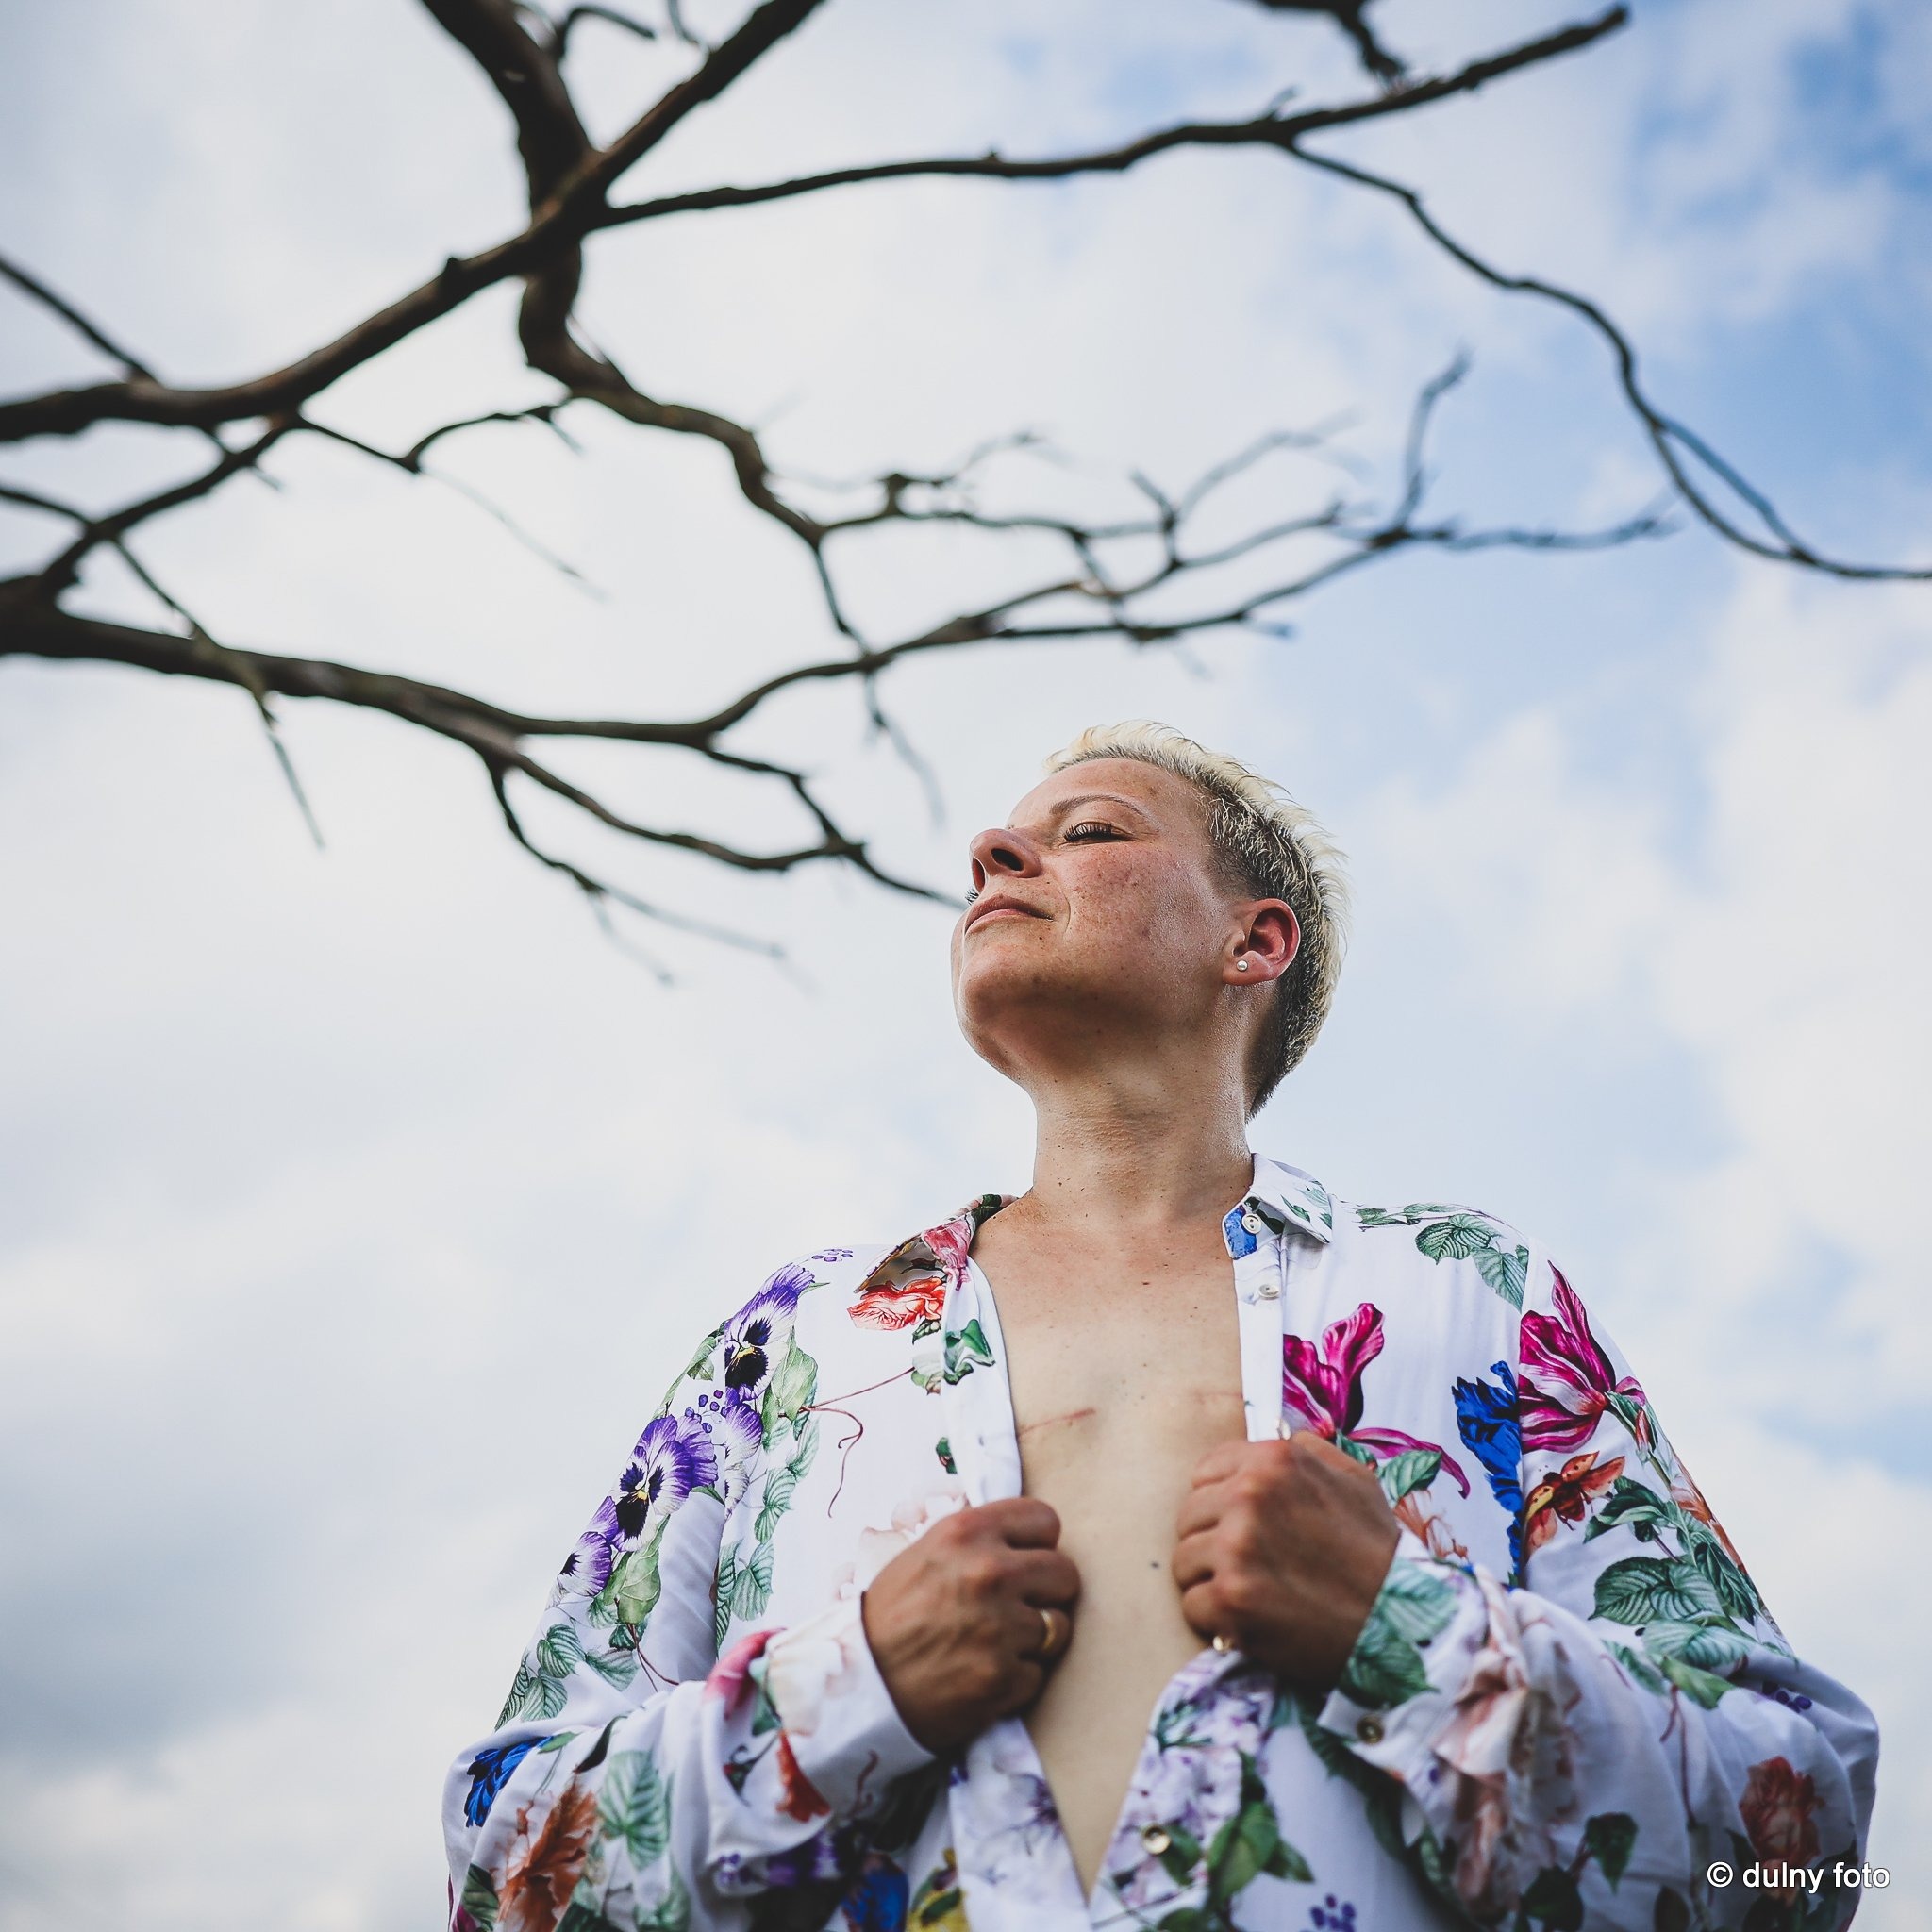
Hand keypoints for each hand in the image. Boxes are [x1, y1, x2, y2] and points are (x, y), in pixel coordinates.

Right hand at [861, 1497, 1079, 1752]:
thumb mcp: (927, 1552)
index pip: (1045, 1520)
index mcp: (968, 1532)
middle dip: (1048, 1591)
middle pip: (1065, 1573)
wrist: (860, 1684)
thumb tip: (1026, 1537)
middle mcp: (989, 1573)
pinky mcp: (1003, 1678)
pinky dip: (1018, 1678)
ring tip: (998, 1644)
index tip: (1025, 1560)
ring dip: (1036, 1638)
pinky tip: (985, 1674)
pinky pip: (1039, 1673)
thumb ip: (979, 1539)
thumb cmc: (891, 1615)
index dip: (1038, 1543)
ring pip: (1058, 1626)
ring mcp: (1000, 1628)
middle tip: (1021, 1606)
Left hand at [1172, 1433, 1399, 1691]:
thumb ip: (1310, 1452)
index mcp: (1272, 1461)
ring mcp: (1236, 1548)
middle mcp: (1248, 1496)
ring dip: (1210, 1582)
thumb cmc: (1378, 1554)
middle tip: (1246, 1568)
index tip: (1239, 1526)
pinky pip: (1193, 1605)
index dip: (1220, 1502)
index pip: (1205, 1472)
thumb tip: (1278, 1438)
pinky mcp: (1230, 1599)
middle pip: (1188, 1517)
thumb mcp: (1356, 1482)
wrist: (1399, 1624)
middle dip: (1211, 1542)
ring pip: (1183, 1561)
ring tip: (1248, 1595)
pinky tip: (1247, 1622)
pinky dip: (1216, 1620)